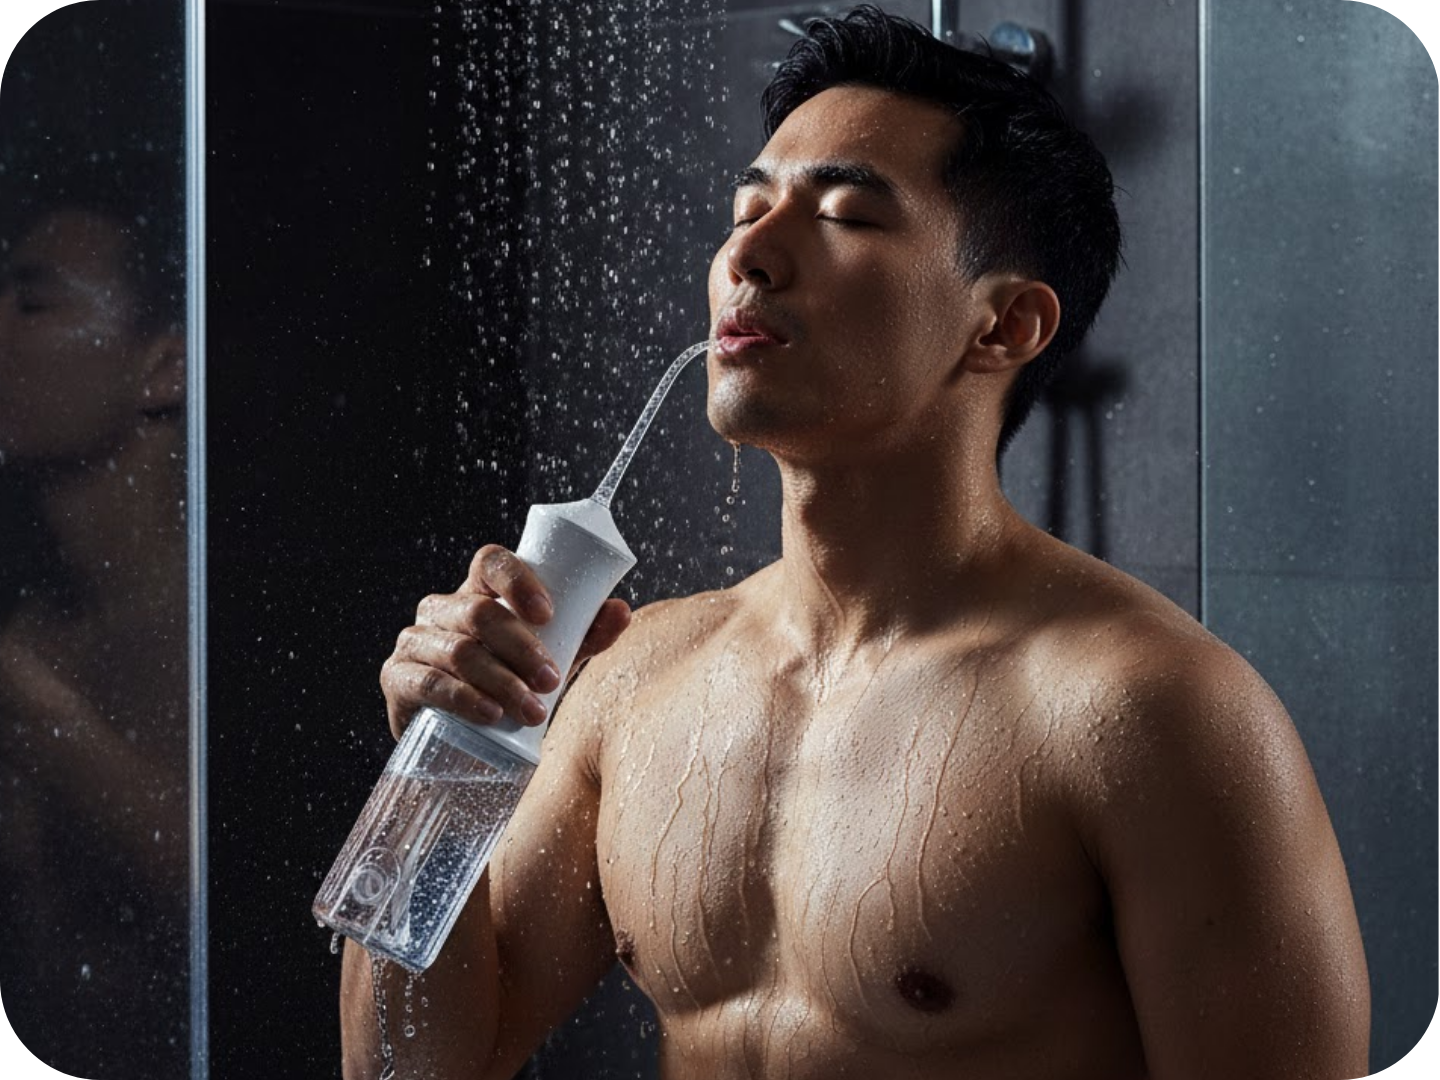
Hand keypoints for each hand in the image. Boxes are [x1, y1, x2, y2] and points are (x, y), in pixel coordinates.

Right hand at [379, 544, 631, 738]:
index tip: (548, 614)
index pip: (490, 562)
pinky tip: (490, 714)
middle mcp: (442, 608)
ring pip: (460, 651)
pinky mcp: (398, 678)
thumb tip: (621, 611)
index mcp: (478, 592)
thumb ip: (585, 634)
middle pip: (480, 613)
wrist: (464, 736)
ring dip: (502, 681)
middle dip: (522, 648)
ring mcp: (415, 641)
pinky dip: (464, 698)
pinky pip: (429, 682)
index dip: (517, 581)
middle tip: (552, 681)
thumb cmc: (511, 681)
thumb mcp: (553, 656)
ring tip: (533, 711)